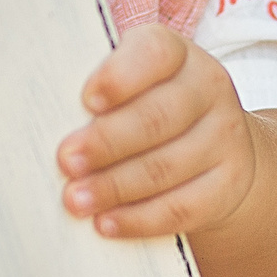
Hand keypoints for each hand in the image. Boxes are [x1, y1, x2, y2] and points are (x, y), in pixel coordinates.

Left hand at [57, 25, 255, 238]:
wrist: (216, 147)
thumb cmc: (150, 107)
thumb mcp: (133, 85)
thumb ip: (100, 93)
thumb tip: (48, 119)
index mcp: (178, 54)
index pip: (155, 52)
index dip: (120, 76)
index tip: (87, 100)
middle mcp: (208, 88)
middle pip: (157, 116)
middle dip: (106, 142)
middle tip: (65, 161)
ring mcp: (225, 137)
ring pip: (167, 166)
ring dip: (115, 186)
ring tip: (75, 200)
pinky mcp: (228, 183)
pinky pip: (184, 207)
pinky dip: (141, 219)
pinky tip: (107, 223)